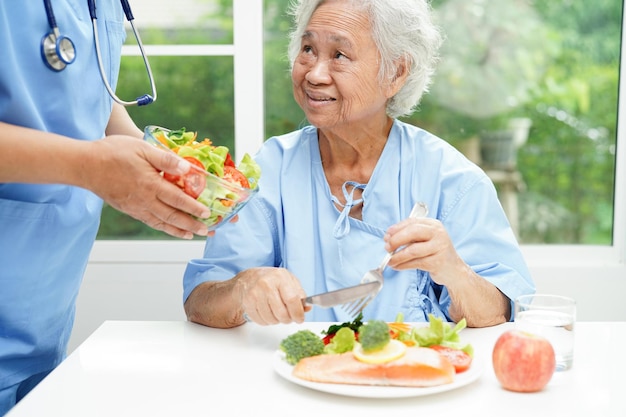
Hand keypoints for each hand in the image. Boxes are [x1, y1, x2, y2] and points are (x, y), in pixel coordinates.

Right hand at [85, 135, 210, 238]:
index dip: (194, 208)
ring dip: (178, 231)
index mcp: (151, 185)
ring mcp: (136, 207)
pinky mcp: (128, 209)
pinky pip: (149, 222)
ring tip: (191, 236)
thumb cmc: (113, 152)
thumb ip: (166, 159)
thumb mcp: (142, 148)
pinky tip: (169, 229)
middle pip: (173, 217)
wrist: (84, 165)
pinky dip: (163, 228)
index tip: (208, 214)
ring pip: (161, 223)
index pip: (178, 200)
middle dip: (191, 225)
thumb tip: (188, 168)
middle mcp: (144, 200)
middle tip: (206, 231)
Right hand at [235, 267, 308, 324]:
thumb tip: (307, 308)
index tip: (300, 318)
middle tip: (288, 317)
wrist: (248, 278)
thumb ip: (300, 294)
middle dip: (288, 319)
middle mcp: (266, 284)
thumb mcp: (289, 280)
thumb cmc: (271, 280)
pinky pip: (261, 321)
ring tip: (277, 313)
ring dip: (277, 321)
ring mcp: (255, 294)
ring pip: (271, 319)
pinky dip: (267, 321)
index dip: (298, 313)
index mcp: (280, 277)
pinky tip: (267, 313)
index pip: (292, 300)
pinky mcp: (247, 303)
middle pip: (282, 313)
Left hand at [383, 216, 465, 285]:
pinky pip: (415, 263)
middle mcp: (438, 233)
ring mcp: (439, 247)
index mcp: (433, 224)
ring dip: (397, 256)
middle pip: (413, 232)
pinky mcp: (437, 262)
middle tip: (387, 247)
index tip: (386, 235)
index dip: (397, 228)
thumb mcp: (425, 239)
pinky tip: (397, 266)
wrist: (453, 269)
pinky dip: (403, 265)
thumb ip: (410, 236)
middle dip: (396, 240)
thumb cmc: (435, 252)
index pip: (412, 222)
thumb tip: (389, 238)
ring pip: (413, 250)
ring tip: (389, 260)